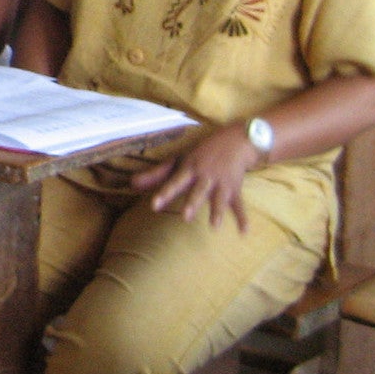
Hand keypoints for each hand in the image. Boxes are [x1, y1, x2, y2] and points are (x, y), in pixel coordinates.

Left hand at [132, 126, 260, 230]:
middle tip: (185, 217)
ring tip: (214, 226)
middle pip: (198, 190)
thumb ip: (156, 174)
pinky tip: (244, 232)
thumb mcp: (178, 160)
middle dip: (193, 202)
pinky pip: (240, 205)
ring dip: (218, 211)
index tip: (154, 205)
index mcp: (189, 169)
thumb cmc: (201, 153)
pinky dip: (243, 219)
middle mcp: (205, 176)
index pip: (174, 182)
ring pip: (219, 198)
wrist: (235, 141)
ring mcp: (221, 183)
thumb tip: (131, 184)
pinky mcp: (235, 189)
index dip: (164, 193)